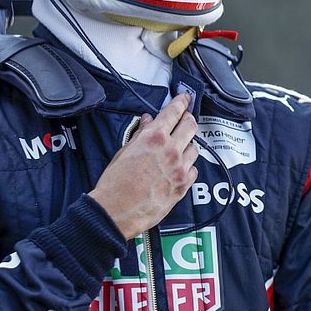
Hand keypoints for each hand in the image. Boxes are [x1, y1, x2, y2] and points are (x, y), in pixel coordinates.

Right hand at [88, 93, 198, 238]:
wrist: (115, 212)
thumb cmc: (114, 185)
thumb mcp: (123, 152)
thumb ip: (140, 134)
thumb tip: (148, 122)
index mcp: (154, 138)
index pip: (174, 111)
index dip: (181, 101)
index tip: (185, 98)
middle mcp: (171, 151)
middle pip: (191, 126)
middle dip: (189, 119)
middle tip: (185, 118)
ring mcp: (180, 169)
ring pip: (195, 148)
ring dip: (188, 145)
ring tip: (178, 148)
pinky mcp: (183, 187)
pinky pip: (194, 170)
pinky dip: (188, 166)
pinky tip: (179, 168)